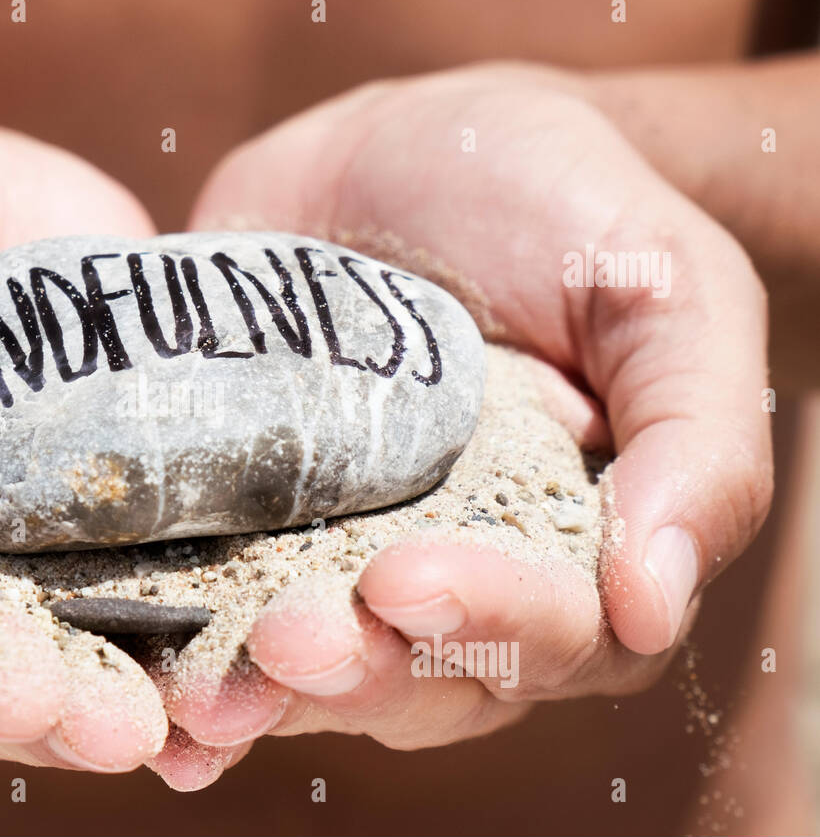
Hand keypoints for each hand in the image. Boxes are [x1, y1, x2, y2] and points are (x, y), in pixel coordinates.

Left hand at [150, 64, 771, 783]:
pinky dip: (175, 653)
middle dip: (351, 666)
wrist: (404, 149)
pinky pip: (209, 610)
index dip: (487, 622)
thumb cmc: (559, 210)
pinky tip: (140, 674)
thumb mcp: (661, 289)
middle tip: (285, 640)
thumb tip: (654, 603)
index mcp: (570, 548)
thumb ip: (695, 441)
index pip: (551, 632)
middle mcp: (454, 580)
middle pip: (417, 677)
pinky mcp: (240, 527)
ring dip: (254, 687)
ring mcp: (336, 562)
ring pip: (308, 667)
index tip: (408, 581)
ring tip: (201, 686)